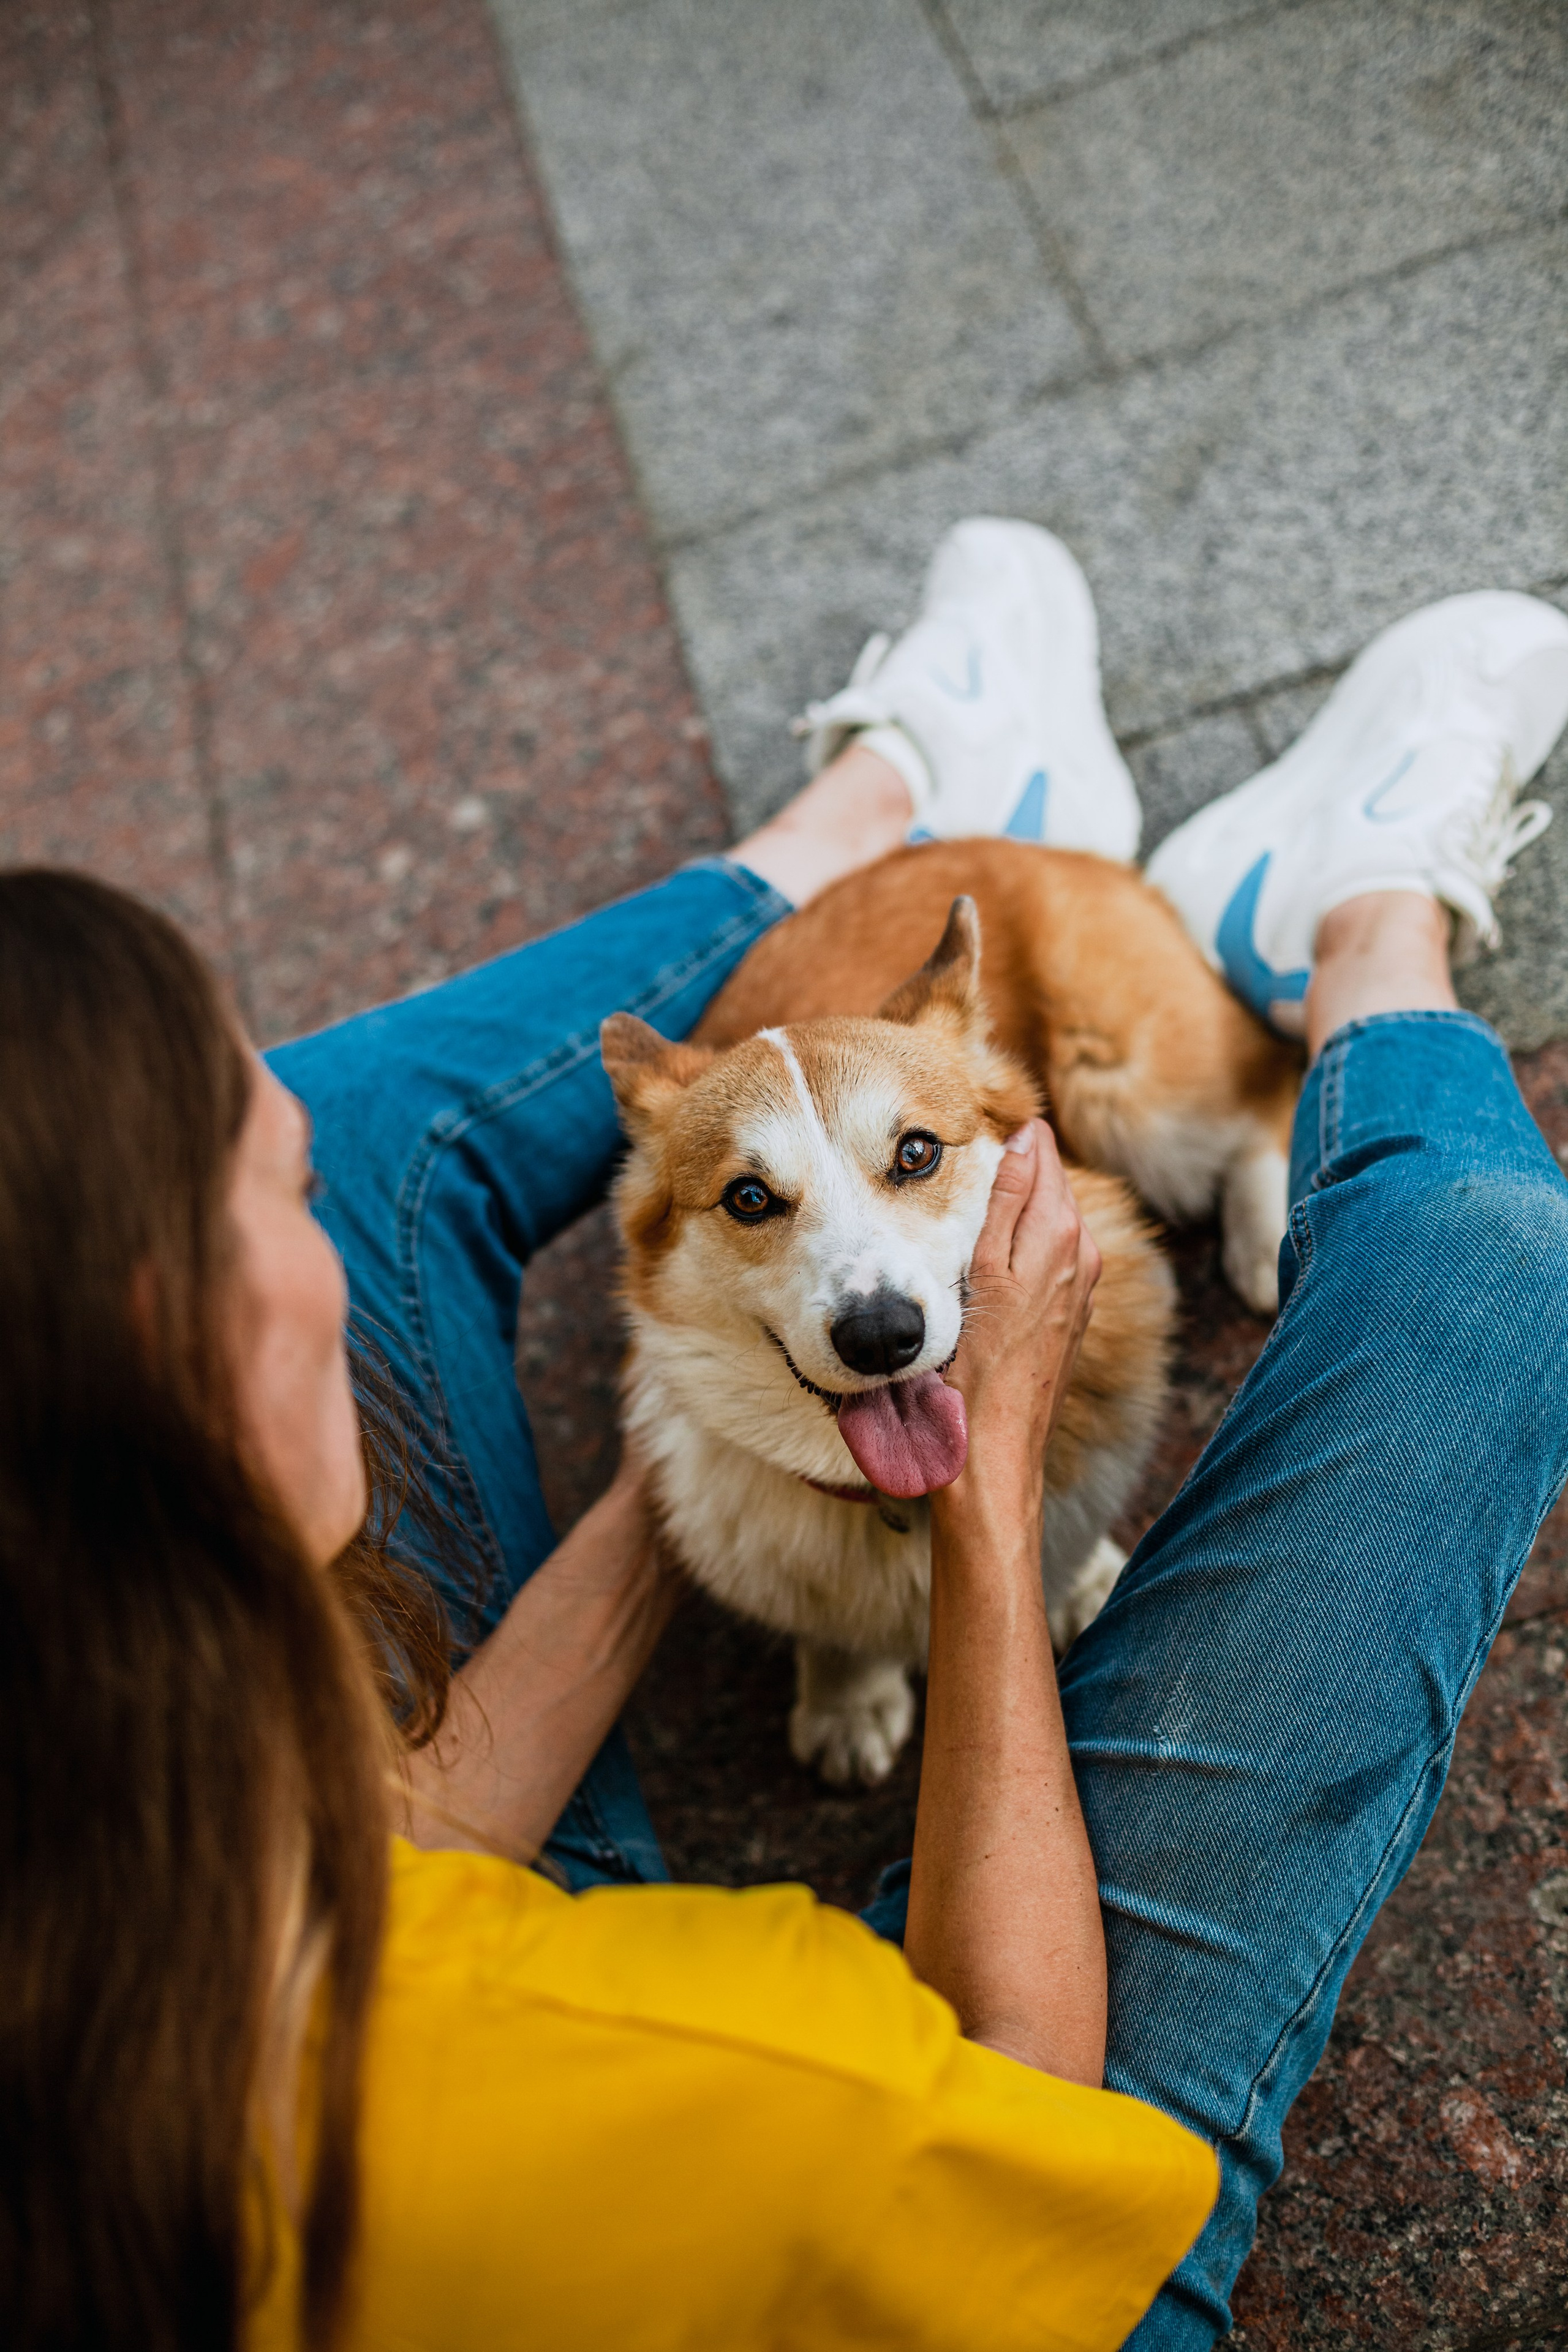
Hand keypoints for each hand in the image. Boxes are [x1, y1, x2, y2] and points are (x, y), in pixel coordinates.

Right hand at [942, 1121, 1100, 1517]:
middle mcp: (1083, 1260)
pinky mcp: (1069, 1319)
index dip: (1018, 1138)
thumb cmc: (972, 1368)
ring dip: (1026, 1202)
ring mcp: (1080, 1293)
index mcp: (1060, 1240)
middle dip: (1024, 1166)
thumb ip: (1007, 1204)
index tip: (984, 1124)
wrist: (992, 1452)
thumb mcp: (982, 1273)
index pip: (1045, 1160)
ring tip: (984, 1191)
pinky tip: (999, 1248)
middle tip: (980, 1148)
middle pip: (1055, 1189)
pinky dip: (1029, 1239)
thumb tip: (1026, 1141)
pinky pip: (1056, 1257)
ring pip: (1056, 1222)